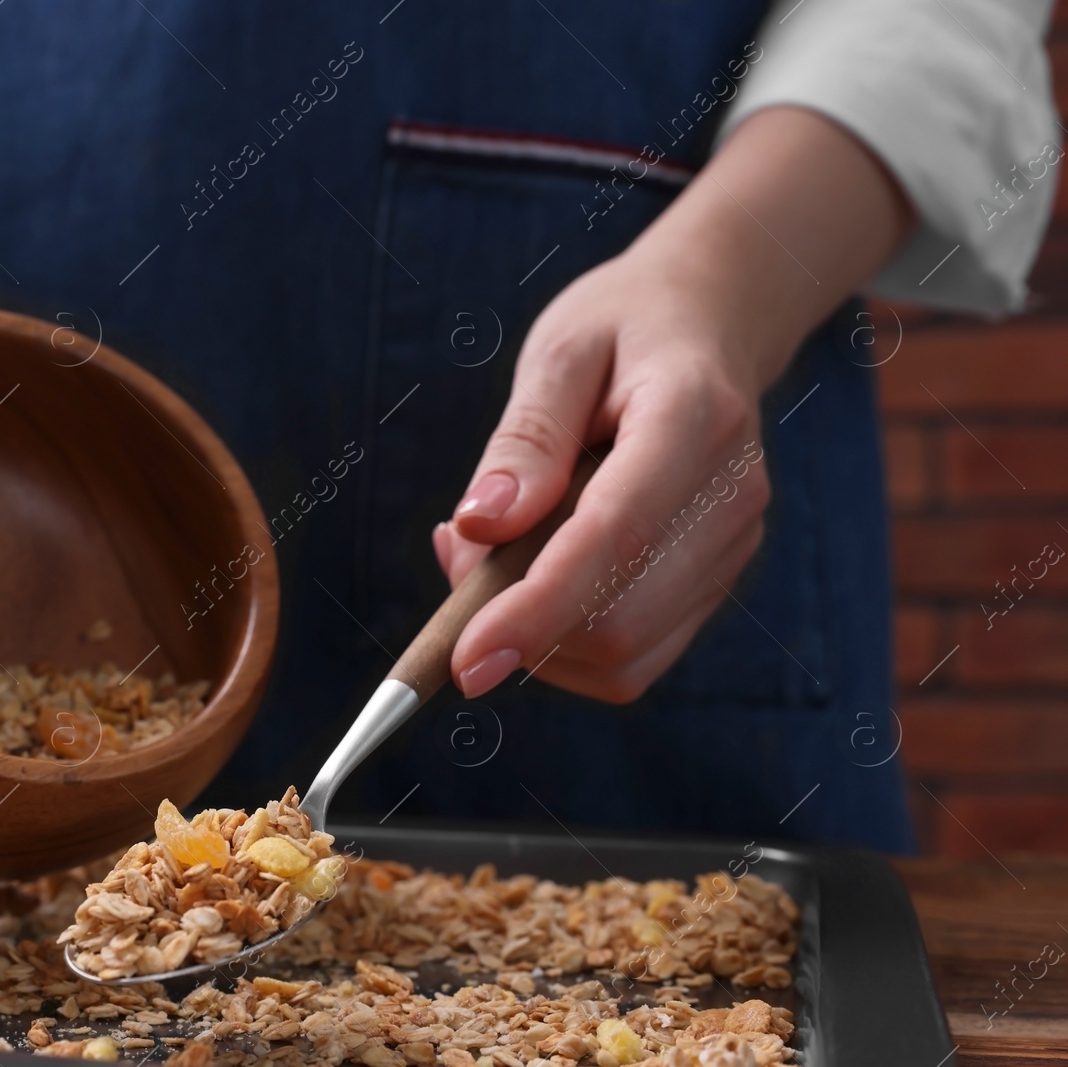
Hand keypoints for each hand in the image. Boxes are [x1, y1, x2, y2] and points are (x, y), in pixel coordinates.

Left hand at [440, 106, 914, 702]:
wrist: (712, 323)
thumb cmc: (624, 328)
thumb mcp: (559, 352)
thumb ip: (523, 439)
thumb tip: (480, 527)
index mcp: (692, 421)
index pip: (613, 540)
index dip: (535, 612)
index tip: (463, 659)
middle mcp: (730, 496)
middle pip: (621, 620)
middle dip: (520, 627)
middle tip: (457, 559)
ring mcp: (734, 545)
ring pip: (628, 656)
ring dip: (538, 639)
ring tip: (491, 555)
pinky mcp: (719, 577)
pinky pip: (637, 654)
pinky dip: (566, 641)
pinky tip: (533, 574)